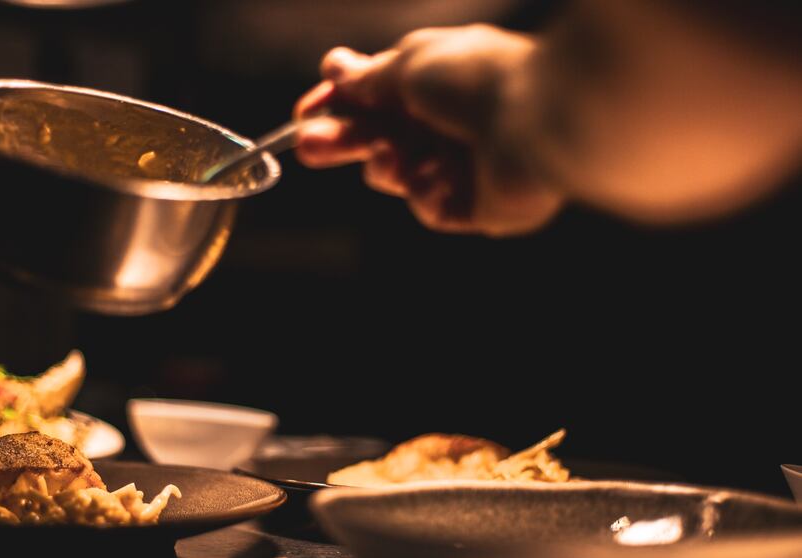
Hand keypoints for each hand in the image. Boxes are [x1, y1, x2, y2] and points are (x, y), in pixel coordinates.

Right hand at [294, 25, 562, 236]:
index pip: (376, 97)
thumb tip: (335, 70)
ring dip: (386, 166)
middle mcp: (449, 123)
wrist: (539, 120)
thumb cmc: (477, 79)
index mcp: (437, 82)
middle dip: (343, 140)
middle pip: (379, 138)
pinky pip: (430, 207)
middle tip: (306, 146)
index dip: (338, 105)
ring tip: (390, 157)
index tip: (303, 114)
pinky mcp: (478, 207)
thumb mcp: (410, 65)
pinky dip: (427, 192)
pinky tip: (439, 176)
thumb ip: (369, 77)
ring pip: (399, 175)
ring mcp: (463, 166)